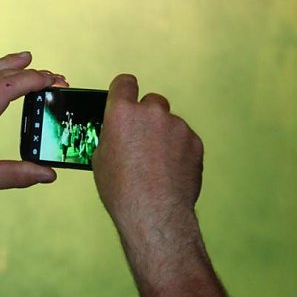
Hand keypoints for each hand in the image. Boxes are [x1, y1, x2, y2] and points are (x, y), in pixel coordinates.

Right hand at [92, 74, 205, 274]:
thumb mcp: (101, 159)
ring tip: (157, 164)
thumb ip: (112, 136)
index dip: (124, 91)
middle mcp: (151, 112)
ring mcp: (176, 125)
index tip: (125, 99)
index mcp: (122, 113)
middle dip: (147, 116)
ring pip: (170, 123)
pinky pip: (185, 139)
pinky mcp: (195, 141)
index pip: (125, 83)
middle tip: (142, 141)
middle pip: (151, 102)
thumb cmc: (122, 190)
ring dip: (164, 135)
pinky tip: (171, 171)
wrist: (155, 213)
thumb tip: (118, 133)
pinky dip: (179, 150)